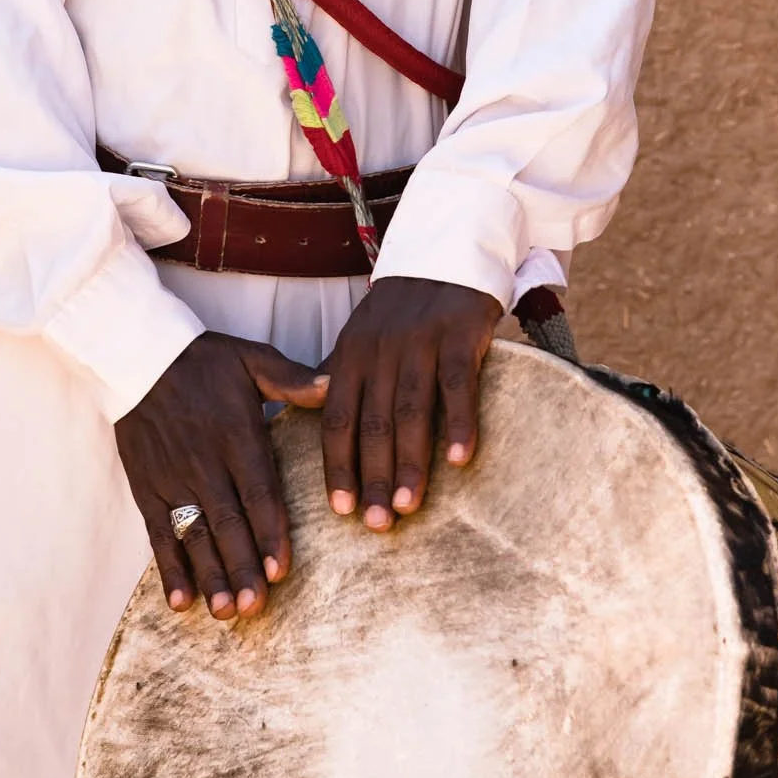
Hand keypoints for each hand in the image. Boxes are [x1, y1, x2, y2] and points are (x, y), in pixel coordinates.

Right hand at [116, 334, 327, 619]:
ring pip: (195, 535)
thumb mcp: (251, 359)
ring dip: (210, 575)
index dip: (270, 532)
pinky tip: (181, 601)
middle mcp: (205, 463)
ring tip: (224, 612)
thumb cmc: (202, 360)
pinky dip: (169, 568)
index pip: (258, 492)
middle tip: (255, 607)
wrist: (136, 355)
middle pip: (227, 523)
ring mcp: (172, 479)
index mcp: (237, 436)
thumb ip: (292, 379)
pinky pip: (158, 534)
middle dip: (242, 567)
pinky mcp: (146, 488)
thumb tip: (334, 385)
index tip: (282, 569)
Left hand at [321, 277, 502, 532]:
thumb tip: (316, 432)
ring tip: (408, 505)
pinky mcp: (459, 334)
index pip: (337, 418)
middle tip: (376, 524)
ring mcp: (419, 342)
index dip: (338, 465)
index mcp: (350, 356)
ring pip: (411, 410)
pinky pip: (458, 385)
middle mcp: (379, 350)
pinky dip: (458, 423)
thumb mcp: (361, 338)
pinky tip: (460, 460)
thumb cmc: (401, 310)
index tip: (340, 509)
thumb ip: (339, 381)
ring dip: (410, 461)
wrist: (445, 252)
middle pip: (372, 422)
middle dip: (372, 476)